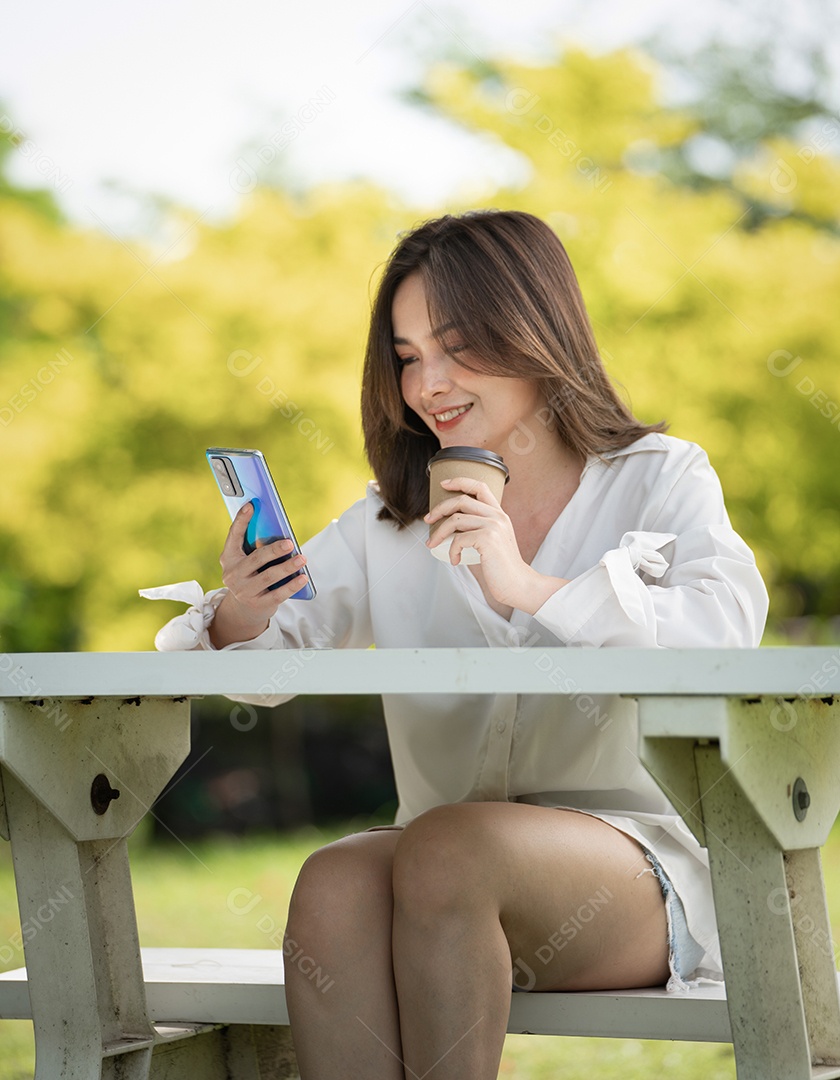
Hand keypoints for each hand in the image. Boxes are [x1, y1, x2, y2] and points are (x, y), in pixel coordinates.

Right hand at [210, 502, 309, 645]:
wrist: (243, 609)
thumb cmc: (250, 576)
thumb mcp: (246, 561)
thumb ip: (255, 547)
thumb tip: (280, 533)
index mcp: (229, 558)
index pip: (233, 535)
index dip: (241, 520)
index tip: (251, 505)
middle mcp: (233, 574)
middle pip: (256, 559)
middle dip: (274, 550)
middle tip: (290, 543)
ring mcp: (244, 591)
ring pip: (269, 576)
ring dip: (288, 567)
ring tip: (302, 559)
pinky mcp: (258, 604)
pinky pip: (278, 594)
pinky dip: (292, 585)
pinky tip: (303, 578)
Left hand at [424, 477, 567, 613]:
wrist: (517, 584)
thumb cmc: (501, 566)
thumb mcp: (493, 541)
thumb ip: (478, 529)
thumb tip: (451, 526)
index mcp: (499, 514)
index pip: (480, 486)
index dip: (460, 481)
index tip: (444, 484)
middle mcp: (498, 516)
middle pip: (461, 500)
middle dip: (439, 508)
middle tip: (428, 520)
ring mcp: (494, 526)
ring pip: (455, 519)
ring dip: (439, 532)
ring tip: (432, 543)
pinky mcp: (488, 539)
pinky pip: (459, 539)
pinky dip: (451, 550)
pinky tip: (454, 560)